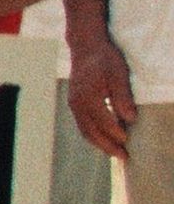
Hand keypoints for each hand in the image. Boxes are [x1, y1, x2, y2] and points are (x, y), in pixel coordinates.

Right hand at [71, 29, 136, 157]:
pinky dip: (93, 135)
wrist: (86, 47)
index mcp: (88, 97)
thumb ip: (123, 97)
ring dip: (100, 144)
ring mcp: (73, 104)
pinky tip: (104, 138)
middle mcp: (77, 103)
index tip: (129, 143)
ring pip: (85, 130)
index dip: (116, 134)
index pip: (104, 122)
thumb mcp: (119, 75)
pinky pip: (82, 124)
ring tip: (115, 152)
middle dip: (107, 146)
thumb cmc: (105, 59)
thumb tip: (130, 119)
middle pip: (91, 132)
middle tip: (124, 157)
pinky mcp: (74, 103)